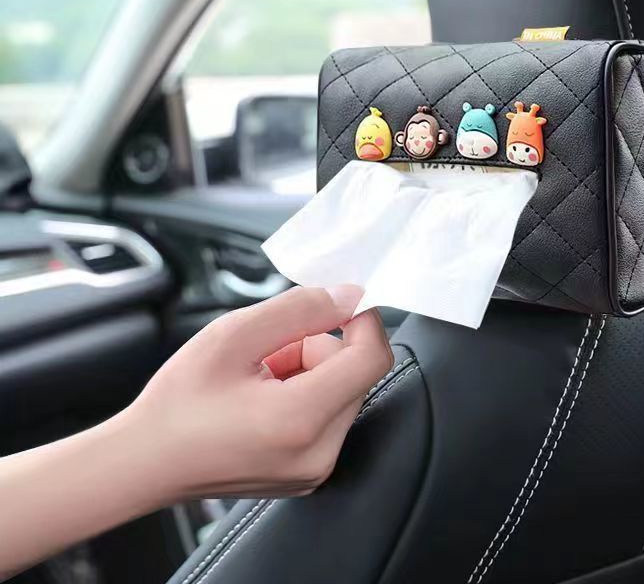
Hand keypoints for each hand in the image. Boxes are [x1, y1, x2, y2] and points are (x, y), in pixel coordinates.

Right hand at [122, 284, 392, 499]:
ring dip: (309, 370)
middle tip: (268, 350)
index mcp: (300, 419)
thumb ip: (299, 309)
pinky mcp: (308, 473)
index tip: (338, 303)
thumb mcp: (233, 335)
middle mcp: (318, 453)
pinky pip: (328, 415)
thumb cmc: (177, 402)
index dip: (362, 320)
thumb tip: (348, 296)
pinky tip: (263, 398)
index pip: (373, 358)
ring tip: (258, 377)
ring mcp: (314, 469)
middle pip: (355, 373)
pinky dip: (305, 395)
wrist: (145, 462)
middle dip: (319, 347)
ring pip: (342, 391)